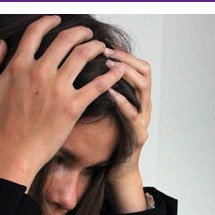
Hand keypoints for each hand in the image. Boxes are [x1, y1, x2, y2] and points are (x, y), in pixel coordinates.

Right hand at [0, 15, 126, 189]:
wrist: (11, 152)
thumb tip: (1, 45)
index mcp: (18, 66)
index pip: (36, 32)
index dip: (49, 22)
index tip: (58, 20)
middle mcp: (40, 72)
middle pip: (65, 40)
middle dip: (80, 32)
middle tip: (88, 33)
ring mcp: (58, 88)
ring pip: (83, 56)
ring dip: (96, 47)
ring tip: (102, 47)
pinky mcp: (73, 106)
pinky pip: (98, 85)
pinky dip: (111, 75)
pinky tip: (119, 70)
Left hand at [103, 48, 154, 212]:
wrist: (115, 172)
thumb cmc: (103, 141)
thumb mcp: (96, 110)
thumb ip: (92, 90)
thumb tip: (69, 66)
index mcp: (133, 96)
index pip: (134, 64)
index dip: (122, 51)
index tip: (102, 42)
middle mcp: (142, 104)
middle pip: (144, 70)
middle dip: (124, 57)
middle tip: (104, 51)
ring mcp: (142, 119)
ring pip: (144, 88)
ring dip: (126, 74)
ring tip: (108, 66)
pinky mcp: (139, 136)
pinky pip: (134, 116)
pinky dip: (123, 103)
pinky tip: (111, 94)